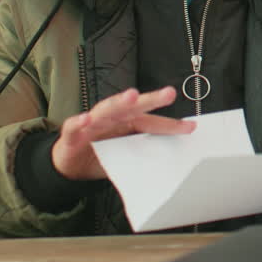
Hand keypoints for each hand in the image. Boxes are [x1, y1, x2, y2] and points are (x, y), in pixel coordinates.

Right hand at [51, 87, 194, 180]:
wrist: (70, 167)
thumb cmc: (101, 155)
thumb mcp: (126, 157)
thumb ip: (143, 156)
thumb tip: (170, 166)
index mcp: (127, 123)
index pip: (151, 122)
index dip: (170, 125)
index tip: (191, 127)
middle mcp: (112, 119)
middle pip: (133, 107)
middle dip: (151, 99)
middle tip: (169, 94)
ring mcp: (91, 124)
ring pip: (106, 109)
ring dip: (119, 102)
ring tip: (132, 97)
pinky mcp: (71, 135)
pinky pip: (73, 126)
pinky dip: (79, 122)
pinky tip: (86, 119)